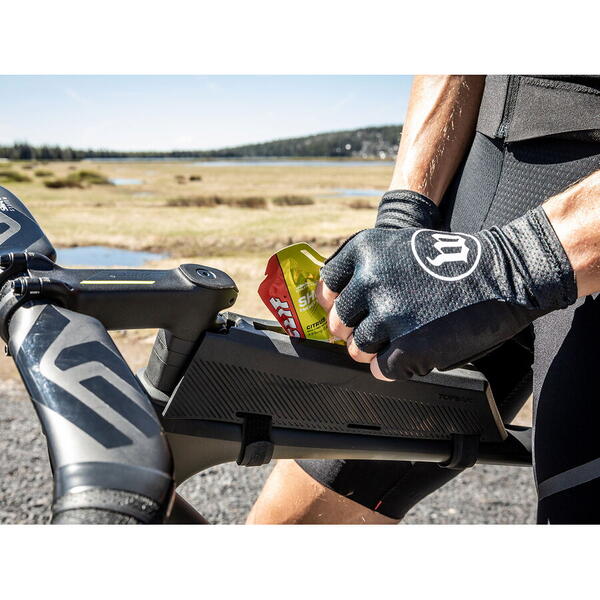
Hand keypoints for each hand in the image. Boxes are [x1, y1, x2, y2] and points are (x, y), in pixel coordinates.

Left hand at [317, 197, 576, 380]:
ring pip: (357, 348)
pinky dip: (392, 369)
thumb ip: (369, 269)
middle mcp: (370, 280)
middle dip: (354, 330)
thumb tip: (340, 303)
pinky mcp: (408, 346)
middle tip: (376, 331)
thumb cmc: (455, 261)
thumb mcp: (401, 246)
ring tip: (397, 344)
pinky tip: (410, 357)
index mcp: (366, 250)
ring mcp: (388, 314)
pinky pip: (380, 369)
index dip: (336, 302)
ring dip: (374, 351)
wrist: (504, 272)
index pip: (327, 284)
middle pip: (339, 322)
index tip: (347, 310)